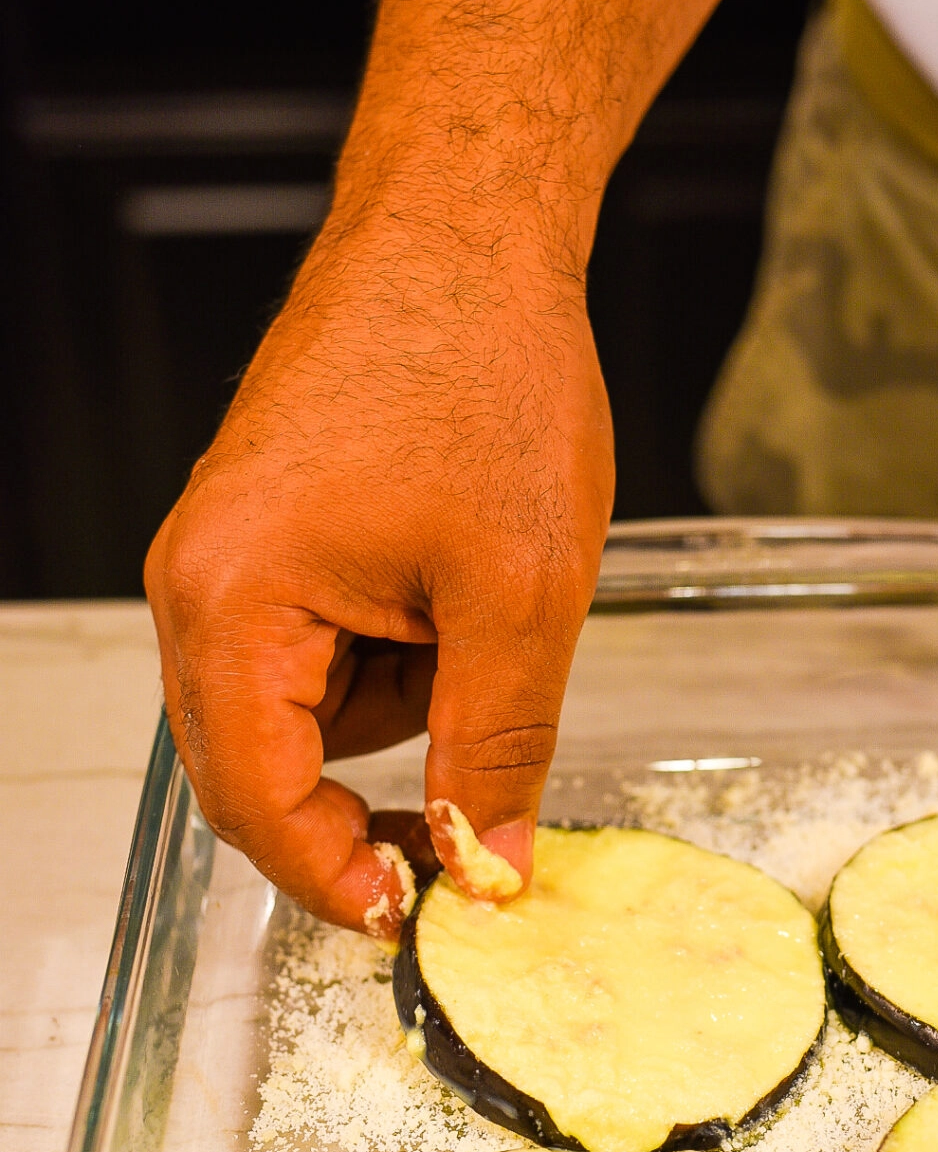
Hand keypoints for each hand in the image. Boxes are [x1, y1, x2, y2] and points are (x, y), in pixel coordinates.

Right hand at [145, 211, 613, 938]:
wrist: (467, 237)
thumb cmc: (481, 373)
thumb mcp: (519, 593)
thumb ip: (500, 749)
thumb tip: (491, 865)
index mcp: (231, 601)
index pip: (253, 802)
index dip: (334, 878)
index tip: (416, 914)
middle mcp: (205, 588)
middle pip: (258, 768)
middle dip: (363, 806)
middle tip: (468, 828)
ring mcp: (235, 565)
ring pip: (300, 719)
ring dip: (399, 717)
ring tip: (477, 631)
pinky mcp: (278, 548)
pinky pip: (322, 659)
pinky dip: (397, 664)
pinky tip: (454, 600)